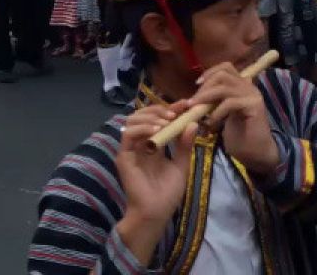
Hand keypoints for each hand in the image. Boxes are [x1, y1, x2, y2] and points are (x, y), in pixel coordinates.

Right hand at [115, 101, 195, 224]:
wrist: (156, 212)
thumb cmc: (168, 193)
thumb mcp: (182, 166)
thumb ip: (185, 146)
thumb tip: (192, 123)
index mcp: (154, 145)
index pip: (159, 120)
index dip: (171, 109)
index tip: (186, 104)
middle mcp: (141, 144)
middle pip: (143, 115)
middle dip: (160, 109)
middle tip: (175, 112)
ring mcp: (131, 150)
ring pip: (133, 120)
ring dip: (150, 117)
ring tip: (166, 122)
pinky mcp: (124, 156)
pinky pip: (128, 135)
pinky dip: (142, 128)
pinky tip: (156, 130)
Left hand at [187, 62, 279, 176]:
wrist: (256, 154)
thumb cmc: (239, 136)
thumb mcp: (222, 114)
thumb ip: (214, 102)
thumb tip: (196, 96)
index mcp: (241, 86)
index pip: (225, 67)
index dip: (209, 73)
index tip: (197, 85)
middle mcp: (248, 86)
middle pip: (223, 73)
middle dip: (205, 86)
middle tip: (193, 102)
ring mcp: (252, 95)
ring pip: (225, 86)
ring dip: (207, 97)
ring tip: (197, 111)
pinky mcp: (254, 106)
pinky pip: (230, 102)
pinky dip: (217, 111)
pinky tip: (212, 123)